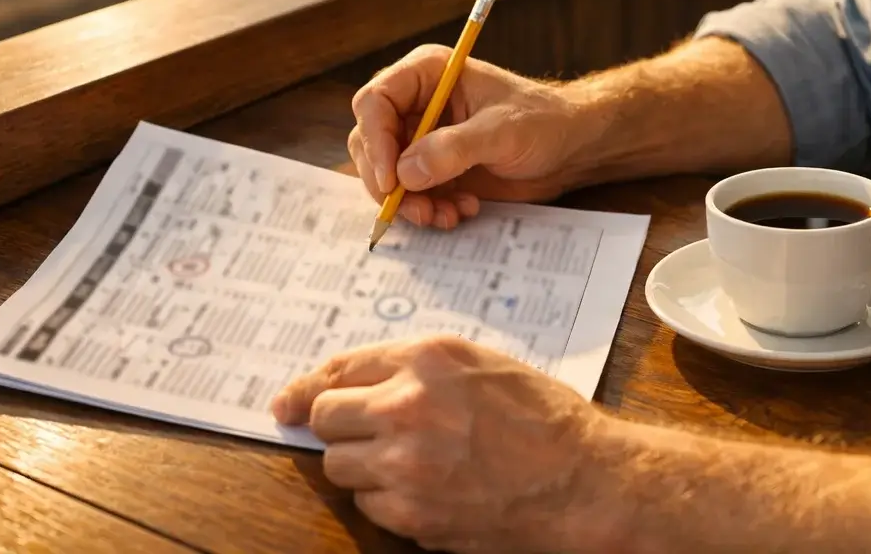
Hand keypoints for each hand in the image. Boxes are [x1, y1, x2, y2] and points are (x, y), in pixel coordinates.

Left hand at [271, 336, 605, 552]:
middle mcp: (407, 405)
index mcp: (427, 359)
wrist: (580, 479)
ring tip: (408, 463)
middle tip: (357, 435)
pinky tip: (427, 489)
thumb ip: (418, 367)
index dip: (310, 386)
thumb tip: (358, 381)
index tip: (289, 401)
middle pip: (325, 416)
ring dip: (361, 464)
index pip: (340, 368)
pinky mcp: (410, 511)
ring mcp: (404, 462)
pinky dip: (387, 499)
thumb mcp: (481, 364)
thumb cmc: (542, 418)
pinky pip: (368, 504)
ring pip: (339, 464)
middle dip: (335, 426)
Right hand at [349, 45, 600, 228]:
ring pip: (385, 174)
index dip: (375, 141)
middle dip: (388, 182)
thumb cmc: (543, 122)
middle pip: (369, 142)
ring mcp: (421, 138)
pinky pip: (408, 194)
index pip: (374, 102)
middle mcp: (416, 103)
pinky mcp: (432, 168)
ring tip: (445, 215)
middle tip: (418, 209)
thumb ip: (455, 149)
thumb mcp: (503, 131)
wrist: (570, 148)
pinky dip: (426, 209)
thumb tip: (405, 172)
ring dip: (409, 202)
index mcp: (427, 74)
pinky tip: (460, 212)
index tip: (391, 179)